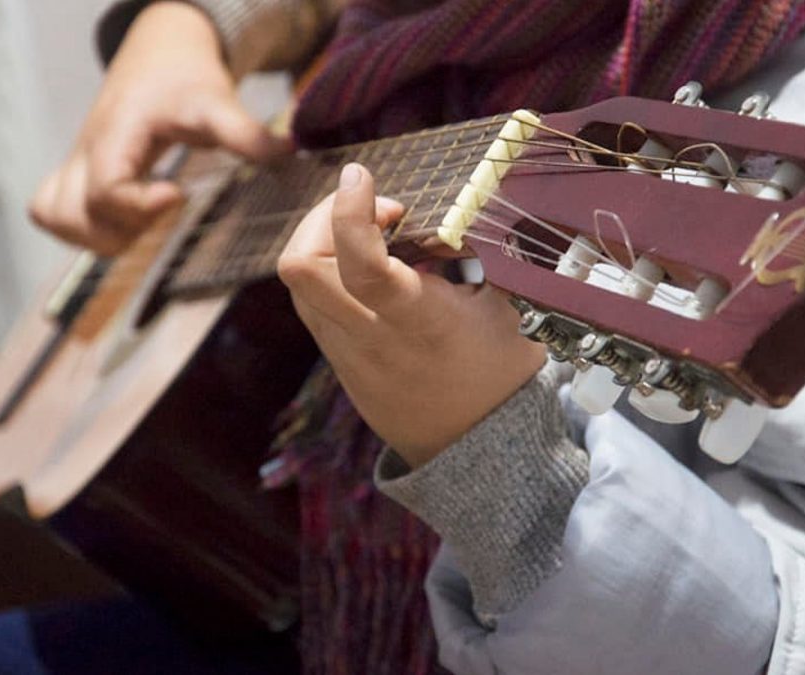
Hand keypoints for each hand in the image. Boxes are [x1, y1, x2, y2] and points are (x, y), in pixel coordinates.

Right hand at [29, 2, 289, 253]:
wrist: (160, 54)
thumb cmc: (183, 78)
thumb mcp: (217, 102)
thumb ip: (246, 133)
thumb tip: (290, 152)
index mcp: (115, 135)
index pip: (104, 190)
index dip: (139, 206)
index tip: (177, 195)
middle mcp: (86, 152)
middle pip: (72, 215)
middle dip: (121, 229)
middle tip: (163, 207)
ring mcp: (76, 165)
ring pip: (53, 216)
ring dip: (97, 235)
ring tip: (143, 219)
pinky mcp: (77, 173)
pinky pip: (51, 210)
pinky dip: (80, 228)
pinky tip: (125, 220)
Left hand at [278, 164, 546, 467]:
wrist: (474, 450)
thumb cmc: (498, 370)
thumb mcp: (506, 307)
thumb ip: (475, 254)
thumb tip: (448, 207)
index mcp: (421, 324)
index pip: (362, 266)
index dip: (348, 211)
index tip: (361, 176)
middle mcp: (372, 340)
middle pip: (300, 268)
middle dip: (323, 216)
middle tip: (374, 210)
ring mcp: (347, 356)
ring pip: (298, 283)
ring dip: (324, 241)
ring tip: (377, 237)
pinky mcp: (338, 364)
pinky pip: (311, 303)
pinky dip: (330, 270)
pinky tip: (372, 270)